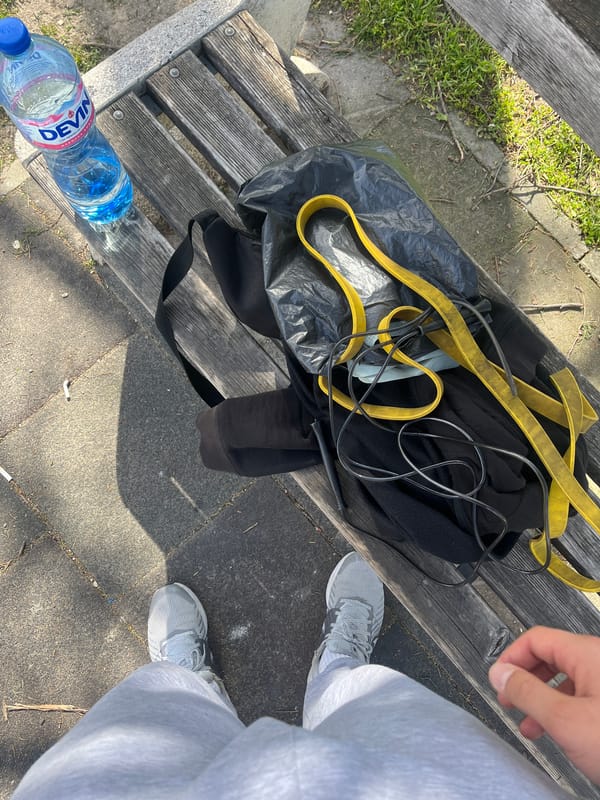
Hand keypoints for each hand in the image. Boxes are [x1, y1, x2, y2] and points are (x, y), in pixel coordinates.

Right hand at [489, 625, 599, 782]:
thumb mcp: (564, 719)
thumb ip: (527, 692)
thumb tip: (501, 673)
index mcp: (588, 654)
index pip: (536, 639)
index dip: (512, 658)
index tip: (499, 680)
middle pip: (551, 657)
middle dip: (526, 680)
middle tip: (510, 700)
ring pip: (567, 680)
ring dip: (544, 700)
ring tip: (531, 725)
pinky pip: (584, 696)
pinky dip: (565, 711)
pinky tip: (559, 733)